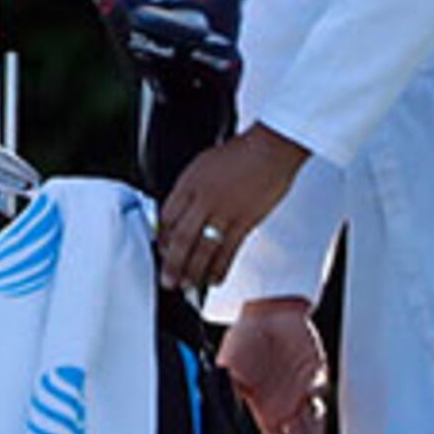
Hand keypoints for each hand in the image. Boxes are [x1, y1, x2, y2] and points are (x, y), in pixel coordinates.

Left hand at [156, 124, 308, 292]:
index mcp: (189, 183)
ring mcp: (224, 212)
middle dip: (172, 262)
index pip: (167, 217)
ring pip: (203, 249)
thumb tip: (179, 214)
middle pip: (181, 238)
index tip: (161, 251)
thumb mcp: (203, 165)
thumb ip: (190, 189)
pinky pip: (228, 251)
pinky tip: (214, 279)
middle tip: (167, 279)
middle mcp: (203, 199)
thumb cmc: (240, 153)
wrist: (271, 148)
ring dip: (192, 271)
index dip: (162, 238)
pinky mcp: (245, 221)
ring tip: (187, 285)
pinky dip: (219, 268)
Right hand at [216, 299, 330, 433]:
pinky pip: (320, 401)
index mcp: (262, 408)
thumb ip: (226, 392)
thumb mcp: (229, 368)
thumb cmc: (245, 338)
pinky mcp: (316, 378)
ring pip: (310, 426)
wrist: (269, 313)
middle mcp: (283, 406)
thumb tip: (221, 415)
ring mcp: (301, 393)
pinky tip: (315, 419)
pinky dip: (319, 412)